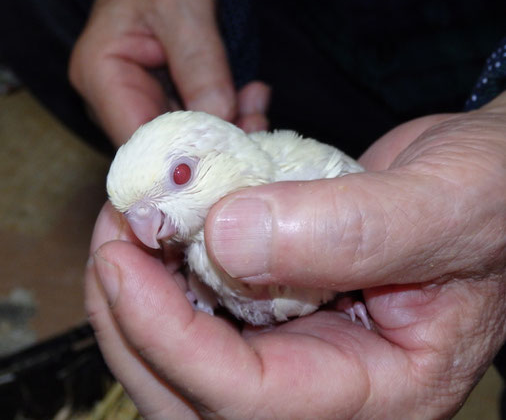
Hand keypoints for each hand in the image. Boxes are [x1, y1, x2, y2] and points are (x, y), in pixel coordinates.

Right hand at [69, 0, 269, 145]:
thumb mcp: (181, 5)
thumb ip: (200, 63)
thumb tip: (221, 119)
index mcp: (101, 78)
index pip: (137, 143)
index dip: (180, 160)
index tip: (227, 155)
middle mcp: (114, 101)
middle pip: (162, 148)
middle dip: (214, 143)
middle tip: (257, 125)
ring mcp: (139, 103)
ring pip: (185, 140)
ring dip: (227, 129)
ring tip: (258, 105)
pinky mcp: (163, 103)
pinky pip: (197, 123)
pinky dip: (228, 116)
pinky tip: (251, 100)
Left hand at [85, 92, 505, 417]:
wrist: (487, 180)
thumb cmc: (493, 193)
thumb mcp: (446, 203)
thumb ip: (353, 228)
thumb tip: (226, 240)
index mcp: (380, 392)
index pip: (248, 400)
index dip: (168, 336)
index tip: (120, 260)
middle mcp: (327, 384)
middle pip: (193, 396)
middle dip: (131, 321)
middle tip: (110, 239)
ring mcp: (297, 348)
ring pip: (183, 356)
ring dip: (135, 292)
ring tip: (124, 222)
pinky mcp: (276, 309)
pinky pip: (200, 307)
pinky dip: (165, 267)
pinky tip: (162, 216)